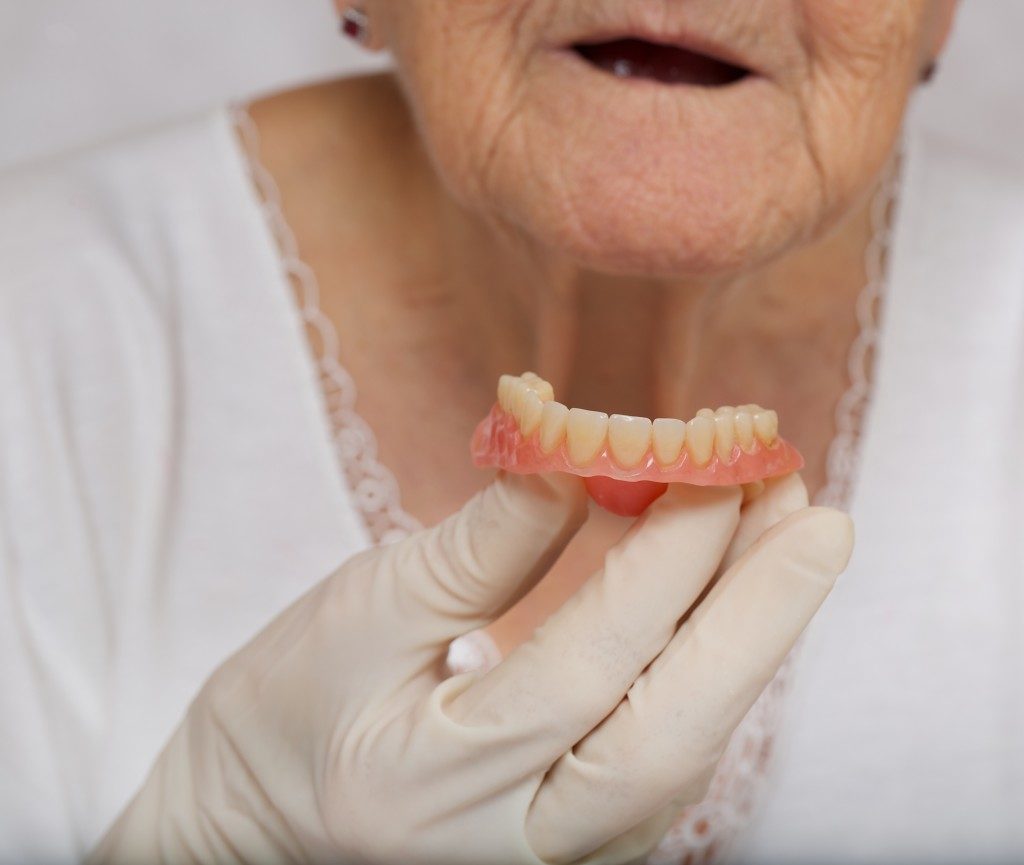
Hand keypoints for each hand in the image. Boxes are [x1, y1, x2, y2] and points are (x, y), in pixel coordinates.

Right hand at [91, 471, 851, 864]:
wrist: (256, 820)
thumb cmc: (287, 708)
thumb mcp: (362, 610)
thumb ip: (482, 547)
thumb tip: (583, 460)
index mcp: (432, 784)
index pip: (582, 667)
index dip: (659, 562)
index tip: (711, 464)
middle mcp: (511, 850)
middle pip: (666, 742)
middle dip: (756, 623)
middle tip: (817, 517)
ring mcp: (555, 864)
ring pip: (683, 762)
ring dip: (749, 644)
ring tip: (791, 539)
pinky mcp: (580, 848)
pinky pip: (669, 764)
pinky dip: (715, 678)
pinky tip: (741, 605)